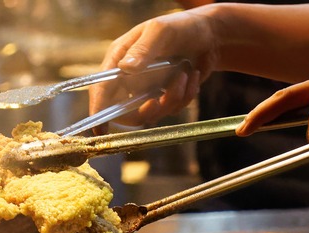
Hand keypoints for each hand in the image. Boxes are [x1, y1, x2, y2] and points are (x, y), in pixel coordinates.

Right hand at [88, 8, 218, 132]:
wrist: (210, 35)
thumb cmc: (181, 26)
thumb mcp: (160, 32)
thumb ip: (143, 50)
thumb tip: (125, 68)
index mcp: (120, 58)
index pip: (102, 88)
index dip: (99, 110)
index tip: (101, 130)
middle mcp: (130, 77)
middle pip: (124, 110)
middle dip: (144, 110)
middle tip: (158, 100)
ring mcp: (148, 89)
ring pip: (152, 113)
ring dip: (172, 97)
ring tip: (184, 73)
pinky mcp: (165, 96)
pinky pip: (172, 109)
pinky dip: (186, 95)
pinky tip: (192, 75)